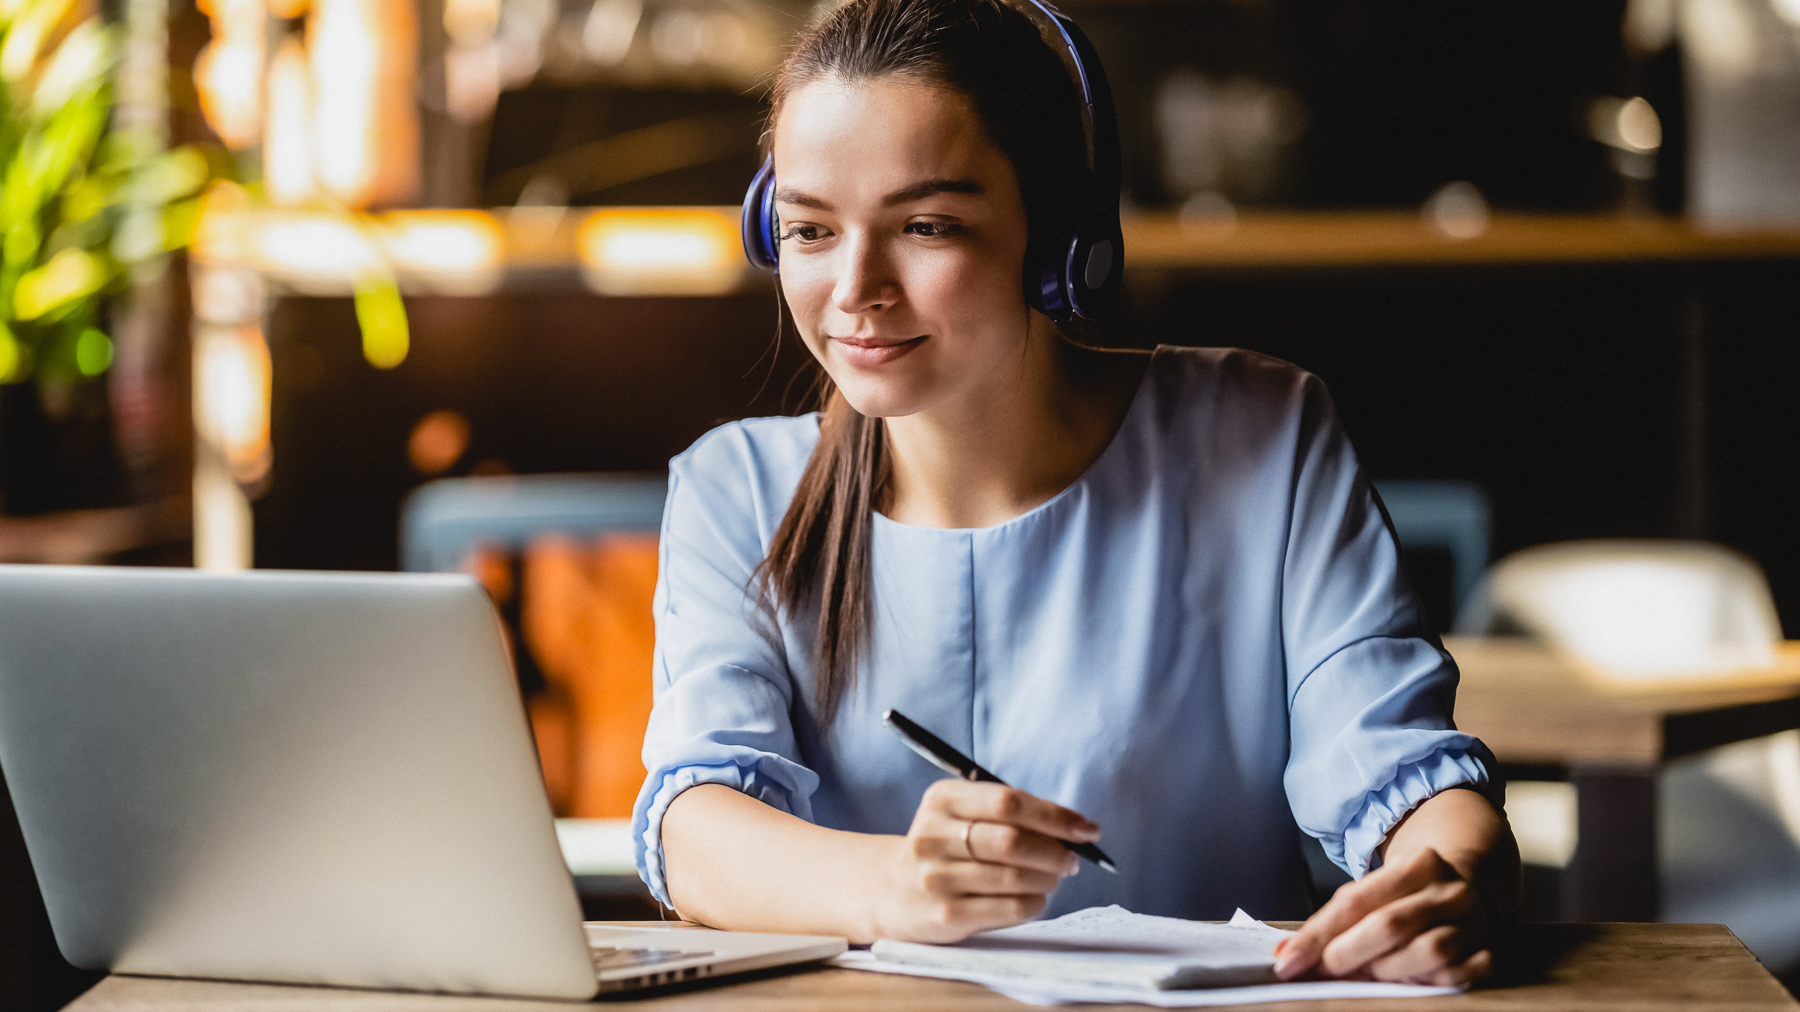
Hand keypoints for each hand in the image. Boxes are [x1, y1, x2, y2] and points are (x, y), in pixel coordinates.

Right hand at [871, 778, 1098, 942]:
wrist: (892, 890)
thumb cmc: (945, 847)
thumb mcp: (962, 814)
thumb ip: (1010, 813)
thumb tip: (1075, 826)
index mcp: (942, 799)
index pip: (1008, 801)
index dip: (1055, 816)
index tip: (1086, 829)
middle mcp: (933, 836)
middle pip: (1012, 840)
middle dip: (1055, 851)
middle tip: (1072, 859)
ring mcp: (936, 877)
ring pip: (1014, 878)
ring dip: (1048, 879)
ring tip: (1053, 878)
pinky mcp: (945, 914)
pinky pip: (1009, 909)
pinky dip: (1034, 903)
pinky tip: (1035, 898)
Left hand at [1274, 846, 1491, 985]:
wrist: (1469, 886)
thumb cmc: (1407, 895)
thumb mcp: (1373, 892)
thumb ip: (1334, 922)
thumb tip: (1288, 956)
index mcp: (1420, 863)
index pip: (1357, 901)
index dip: (1318, 935)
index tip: (1289, 961)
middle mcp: (1451, 890)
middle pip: (1390, 925)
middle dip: (1349, 953)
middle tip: (1326, 970)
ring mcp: (1475, 922)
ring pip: (1428, 953)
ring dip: (1387, 971)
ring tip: (1368, 974)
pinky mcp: (1487, 953)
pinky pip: (1457, 977)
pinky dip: (1426, 985)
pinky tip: (1408, 982)